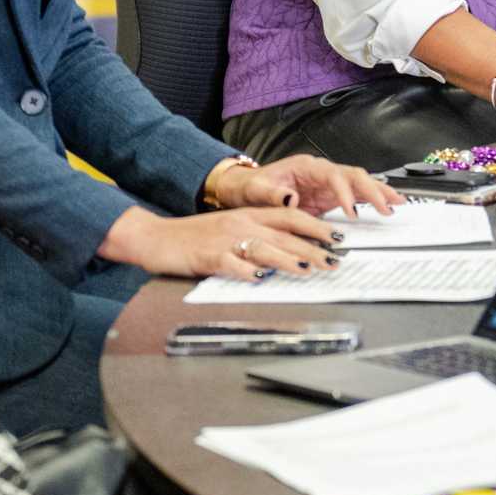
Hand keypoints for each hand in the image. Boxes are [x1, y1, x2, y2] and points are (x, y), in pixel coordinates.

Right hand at [106, 204, 342, 279]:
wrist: (156, 238)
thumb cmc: (195, 237)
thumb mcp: (230, 228)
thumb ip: (258, 235)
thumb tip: (292, 251)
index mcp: (248, 215)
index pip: (290, 216)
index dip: (316, 226)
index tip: (339, 237)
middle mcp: (240, 223)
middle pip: (283, 233)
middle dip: (312, 246)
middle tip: (334, 259)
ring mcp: (224, 240)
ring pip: (263, 248)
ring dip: (288, 259)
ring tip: (309, 270)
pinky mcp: (207, 257)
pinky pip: (231, 264)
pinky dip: (247, 272)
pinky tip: (260, 279)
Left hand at [218, 155, 406, 218]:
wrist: (247, 189)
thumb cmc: (252, 187)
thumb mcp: (255, 191)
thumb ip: (272, 194)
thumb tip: (290, 197)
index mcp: (305, 167)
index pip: (332, 174)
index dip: (344, 191)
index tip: (351, 209)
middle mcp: (320, 172)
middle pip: (353, 175)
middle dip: (372, 189)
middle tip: (387, 206)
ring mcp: (327, 184)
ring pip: (359, 182)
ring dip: (378, 192)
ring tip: (397, 203)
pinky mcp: (330, 196)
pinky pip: (356, 195)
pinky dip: (371, 200)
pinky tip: (386, 206)